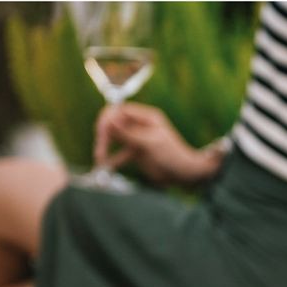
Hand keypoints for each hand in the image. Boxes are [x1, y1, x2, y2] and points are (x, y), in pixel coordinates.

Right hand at [94, 102, 222, 186]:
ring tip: (100, 159)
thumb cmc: (173, 156)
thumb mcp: (150, 143)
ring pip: (114, 139)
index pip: (120, 111)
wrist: (185, 174)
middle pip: (114, 124)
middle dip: (105, 135)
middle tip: (100, 150)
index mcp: (146, 117)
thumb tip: (110, 121)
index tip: (102, 133)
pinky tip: (105, 167)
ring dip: (105, 147)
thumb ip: (129, 134)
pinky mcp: (136, 153)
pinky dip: (112, 160)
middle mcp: (140, 126)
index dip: (108, 120)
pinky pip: (119, 154)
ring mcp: (137, 139)